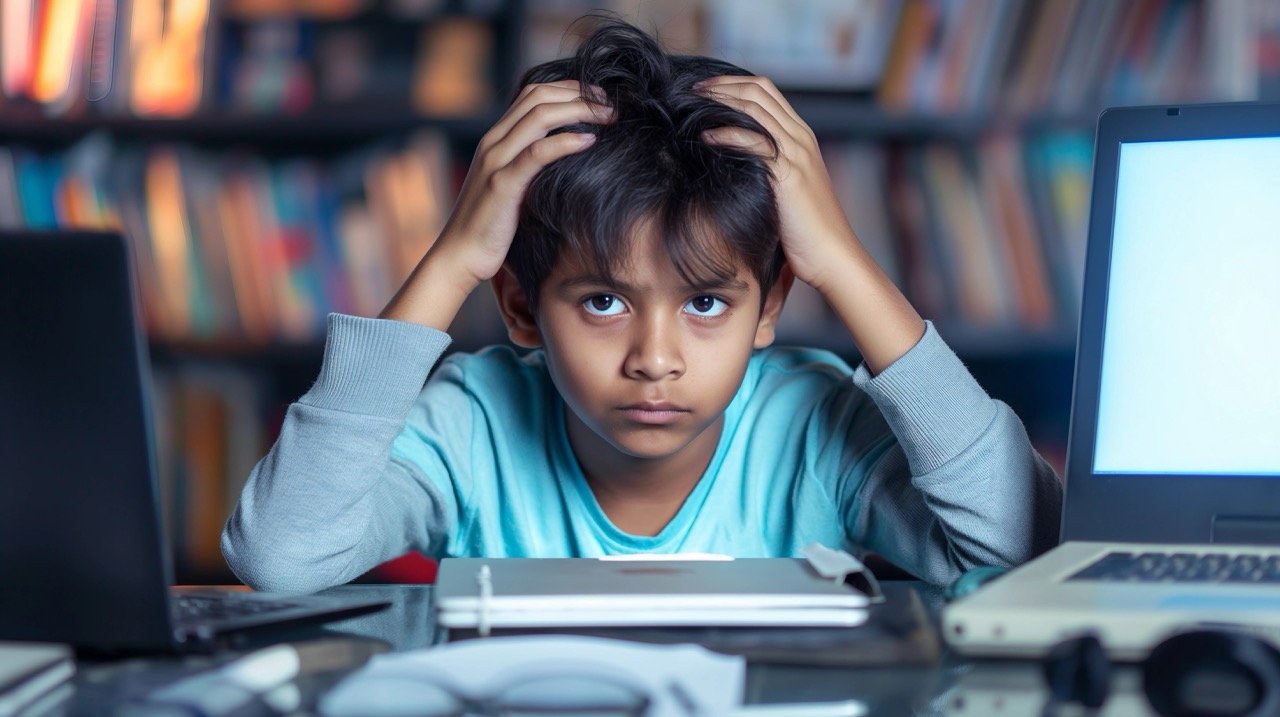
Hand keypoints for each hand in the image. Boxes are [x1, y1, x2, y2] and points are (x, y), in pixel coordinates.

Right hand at [381, 80, 612, 326]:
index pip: (533, 93)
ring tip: (609, 117)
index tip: (600, 97)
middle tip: (612, 102)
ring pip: (540, 116)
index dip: (569, 88)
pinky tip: (591, 140)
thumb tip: (569, 157)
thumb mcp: (513, 187)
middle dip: (579, 93)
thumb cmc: (491, 226)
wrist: (460, 256)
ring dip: (580, 110)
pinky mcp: (502, 184)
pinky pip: (537, 153)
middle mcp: (493, 142)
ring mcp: (496, 161)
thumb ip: (531, 167)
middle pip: (539, 97)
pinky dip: (566, 141)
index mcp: (496, 139)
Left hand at [695, 75, 857, 293]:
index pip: (767, 92)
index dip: (734, 84)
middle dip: (723, 85)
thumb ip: (767, 169)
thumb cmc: (806, 231)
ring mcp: (797, 153)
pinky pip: (754, 140)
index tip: (705, 91)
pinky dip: (726, 133)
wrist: (832, 255)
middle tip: (694, 89)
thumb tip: (731, 164)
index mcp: (802, 138)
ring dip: (721, 100)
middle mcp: (801, 138)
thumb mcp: (787, 191)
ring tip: (693, 104)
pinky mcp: (789, 173)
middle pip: (759, 90)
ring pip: (756, 107)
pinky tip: (705, 138)